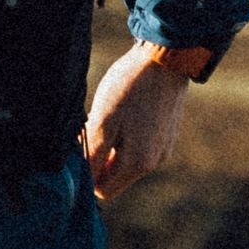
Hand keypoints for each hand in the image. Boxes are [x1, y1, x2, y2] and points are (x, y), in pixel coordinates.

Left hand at [84, 45, 189, 201]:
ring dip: (113, 145)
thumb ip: (92, 156)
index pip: (103, 190)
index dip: (87, 174)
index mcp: (139, 164)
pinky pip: (141, 146)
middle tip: (94, 126)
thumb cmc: (130, 88)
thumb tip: (83, 180)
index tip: (81, 146)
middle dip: (100, 158)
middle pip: (116, 176)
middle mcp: (155, 162)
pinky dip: (128, 136)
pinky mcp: (168, 134)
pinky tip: (127, 110)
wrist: (167, 58)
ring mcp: (164, 148)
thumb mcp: (102, 121)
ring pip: (127, 160)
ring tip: (112, 115)